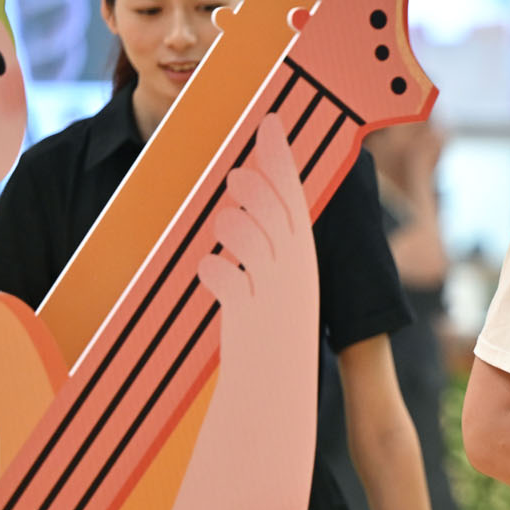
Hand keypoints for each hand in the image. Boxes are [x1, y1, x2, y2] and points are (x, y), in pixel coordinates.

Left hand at [197, 116, 317, 356]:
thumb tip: (242, 198)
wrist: (274, 385)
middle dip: (258, 185)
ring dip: (234, 225)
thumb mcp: (274, 283)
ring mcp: (273, 294)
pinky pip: (228, 280)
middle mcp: (294, 272)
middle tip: (237, 171)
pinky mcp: (249, 317)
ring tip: (222, 220)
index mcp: (302, 259)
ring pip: (252, 241)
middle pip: (278, 213)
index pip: (295, 197)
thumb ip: (261, 245)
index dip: (281, 159)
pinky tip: (207, 271)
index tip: (270, 124)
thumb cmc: (269, 330)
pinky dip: (215, 271)